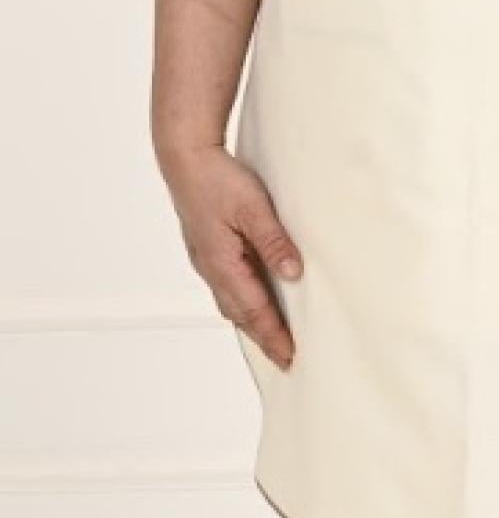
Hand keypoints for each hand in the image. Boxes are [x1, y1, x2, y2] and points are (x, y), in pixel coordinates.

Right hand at [156, 144, 302, 369]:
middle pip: (240, 315)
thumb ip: (274, 242)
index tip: (290, 357)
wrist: (185, 157)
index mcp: (222, 263)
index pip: (254, 310)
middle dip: (263, 338)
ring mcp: (207, 260)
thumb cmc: (217, 179)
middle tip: (287, 360)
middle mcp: (211, 268)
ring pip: (231, 303)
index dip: (273, 336)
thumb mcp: (253, 208)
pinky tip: (255, 302)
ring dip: (252, 323)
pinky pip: (228, 287)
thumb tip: (294, 274)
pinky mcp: (208, 250)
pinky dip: (243, 303)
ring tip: (273, 339)